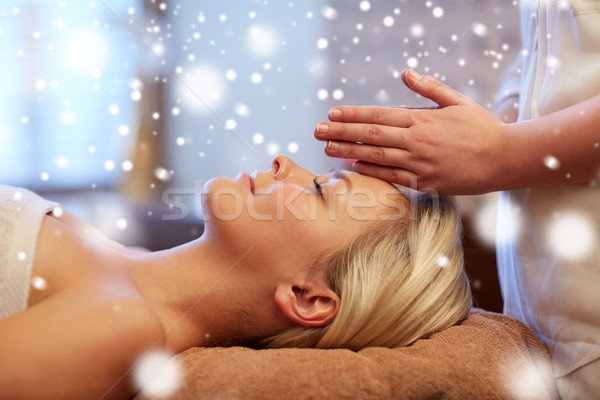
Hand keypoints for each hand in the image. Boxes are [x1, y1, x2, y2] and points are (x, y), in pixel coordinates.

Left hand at [314, 69, 507, 194]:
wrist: (504, 159)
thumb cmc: (482, 127)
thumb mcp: (457, 101)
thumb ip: (429, 88)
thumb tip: (405, 72)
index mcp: (422, 120)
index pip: (378, 116)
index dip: (353, 115)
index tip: (332, 114)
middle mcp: (416, 141)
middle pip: (371, 136)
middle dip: (341, 132)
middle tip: (317, 131)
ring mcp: (419, 163)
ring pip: (377, 156)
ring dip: (349, 152)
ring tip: (327, 148)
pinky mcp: (425, 182)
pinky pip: (392, 177)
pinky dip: (372, 171)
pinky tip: (353, 166)